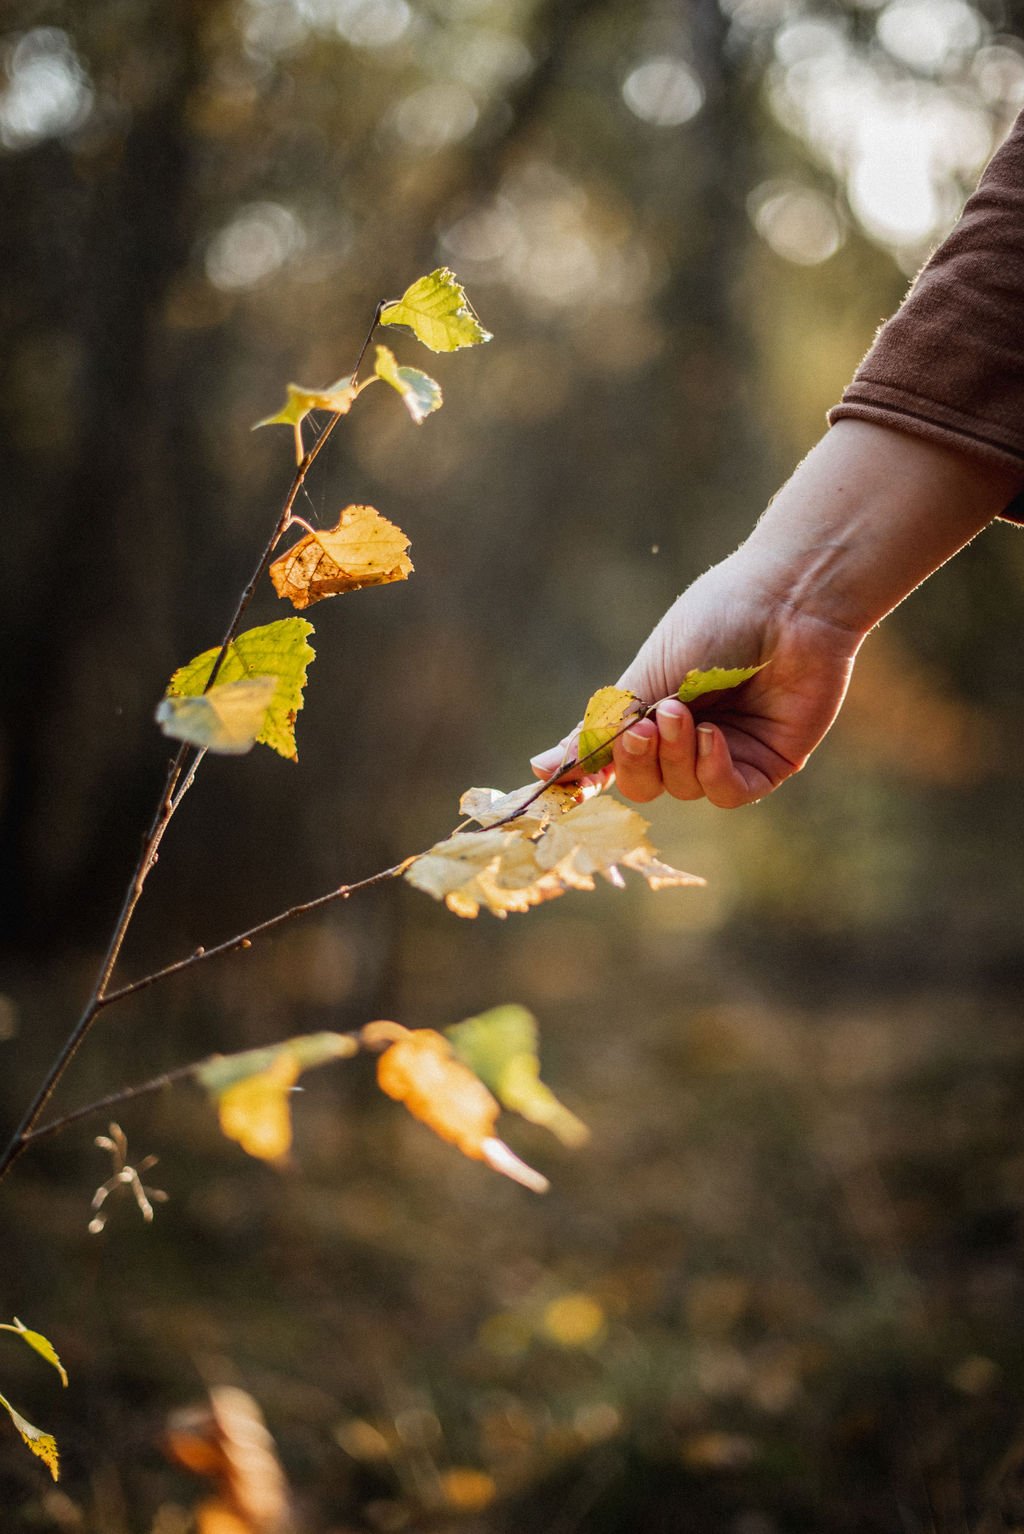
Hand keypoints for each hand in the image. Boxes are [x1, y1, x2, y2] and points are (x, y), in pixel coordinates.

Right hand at [531, 550, 860, 807]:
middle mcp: (688, 736)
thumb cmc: (716, 621)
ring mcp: (729, 751)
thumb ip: (600, 729)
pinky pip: (726, 793)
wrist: (786, 600)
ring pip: (682, 788)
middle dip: (635, 761)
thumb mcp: (646, 676)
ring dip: (675, 754)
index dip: (590, 775)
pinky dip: (711, 770)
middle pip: (644, 783)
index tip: (562, 782)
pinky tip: (713, 737)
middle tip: (641, 728)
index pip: (613, 760)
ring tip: (683, 713)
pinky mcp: (768, 763)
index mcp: (653, 708)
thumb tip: (539, 770)